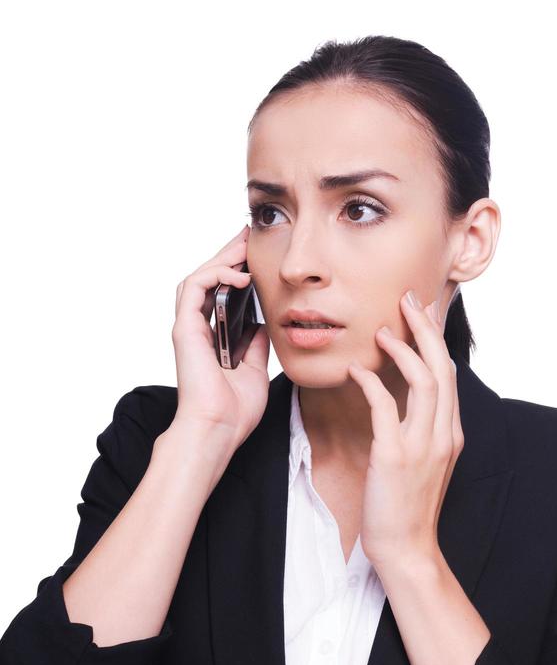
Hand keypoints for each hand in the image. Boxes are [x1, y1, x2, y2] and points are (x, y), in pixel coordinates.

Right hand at [172, 224, 270, 448]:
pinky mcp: (184, 329)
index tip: (254, 256)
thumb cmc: (234, 410)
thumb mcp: (255, 368)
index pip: (219, 295)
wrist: (219, 429)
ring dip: (221, 258)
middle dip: (228, 255)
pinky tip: (238, 274)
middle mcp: (196, 330)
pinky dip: (214, 275)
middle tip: (248, 235)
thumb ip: (255, 344)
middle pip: (208, 281)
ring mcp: (188, 328)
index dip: (235, 272)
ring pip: (198, 278)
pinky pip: (194, 288)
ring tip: (243, 245)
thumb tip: (263, 323)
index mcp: (211, 339)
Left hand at [347, 290, 463, 569]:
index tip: (423, 310)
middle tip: (409, 299)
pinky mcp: (395, 457)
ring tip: (383, 330)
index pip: (449, 373)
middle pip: (442, 366)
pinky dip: (372, 383)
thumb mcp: (424, 462)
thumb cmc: (408, 506)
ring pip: (424, 380)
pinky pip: (386, 408)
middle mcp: (443, 434)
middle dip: (426, 328)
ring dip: (404, 349)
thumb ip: (422, 429)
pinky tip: (356, 371)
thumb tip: (405, 399)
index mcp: (451, 433)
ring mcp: (422, 445)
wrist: (407, 548)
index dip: (436, 338)